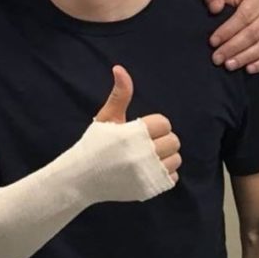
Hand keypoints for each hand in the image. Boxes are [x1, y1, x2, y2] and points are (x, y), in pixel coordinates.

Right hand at [95, 65, 180, 182]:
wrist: (82, 178)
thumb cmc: (94, 145)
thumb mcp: (106, 118)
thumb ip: (120, 95)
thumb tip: (120, 68)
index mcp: (133, 134)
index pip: (164, 123)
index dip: (152, 125)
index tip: (138, 130)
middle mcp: (143, 154)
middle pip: (174, 141)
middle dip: (161, 139)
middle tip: (143, 143)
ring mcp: (148, 173)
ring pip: (176, 159)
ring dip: (165, 156)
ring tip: (147, 156)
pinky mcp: (151, 189)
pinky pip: (173, 177)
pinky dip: (163, 173)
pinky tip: (148, 170)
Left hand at [204, 0, 258, 73]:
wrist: (244, 9)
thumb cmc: (232, 2)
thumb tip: (215, 8)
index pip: (244, 16)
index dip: (227, 30)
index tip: (213, 41)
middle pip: (253, 33)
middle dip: (233, 47)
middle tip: (217, 58)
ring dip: (245, 57)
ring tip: (228, 65)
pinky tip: (248, 69)